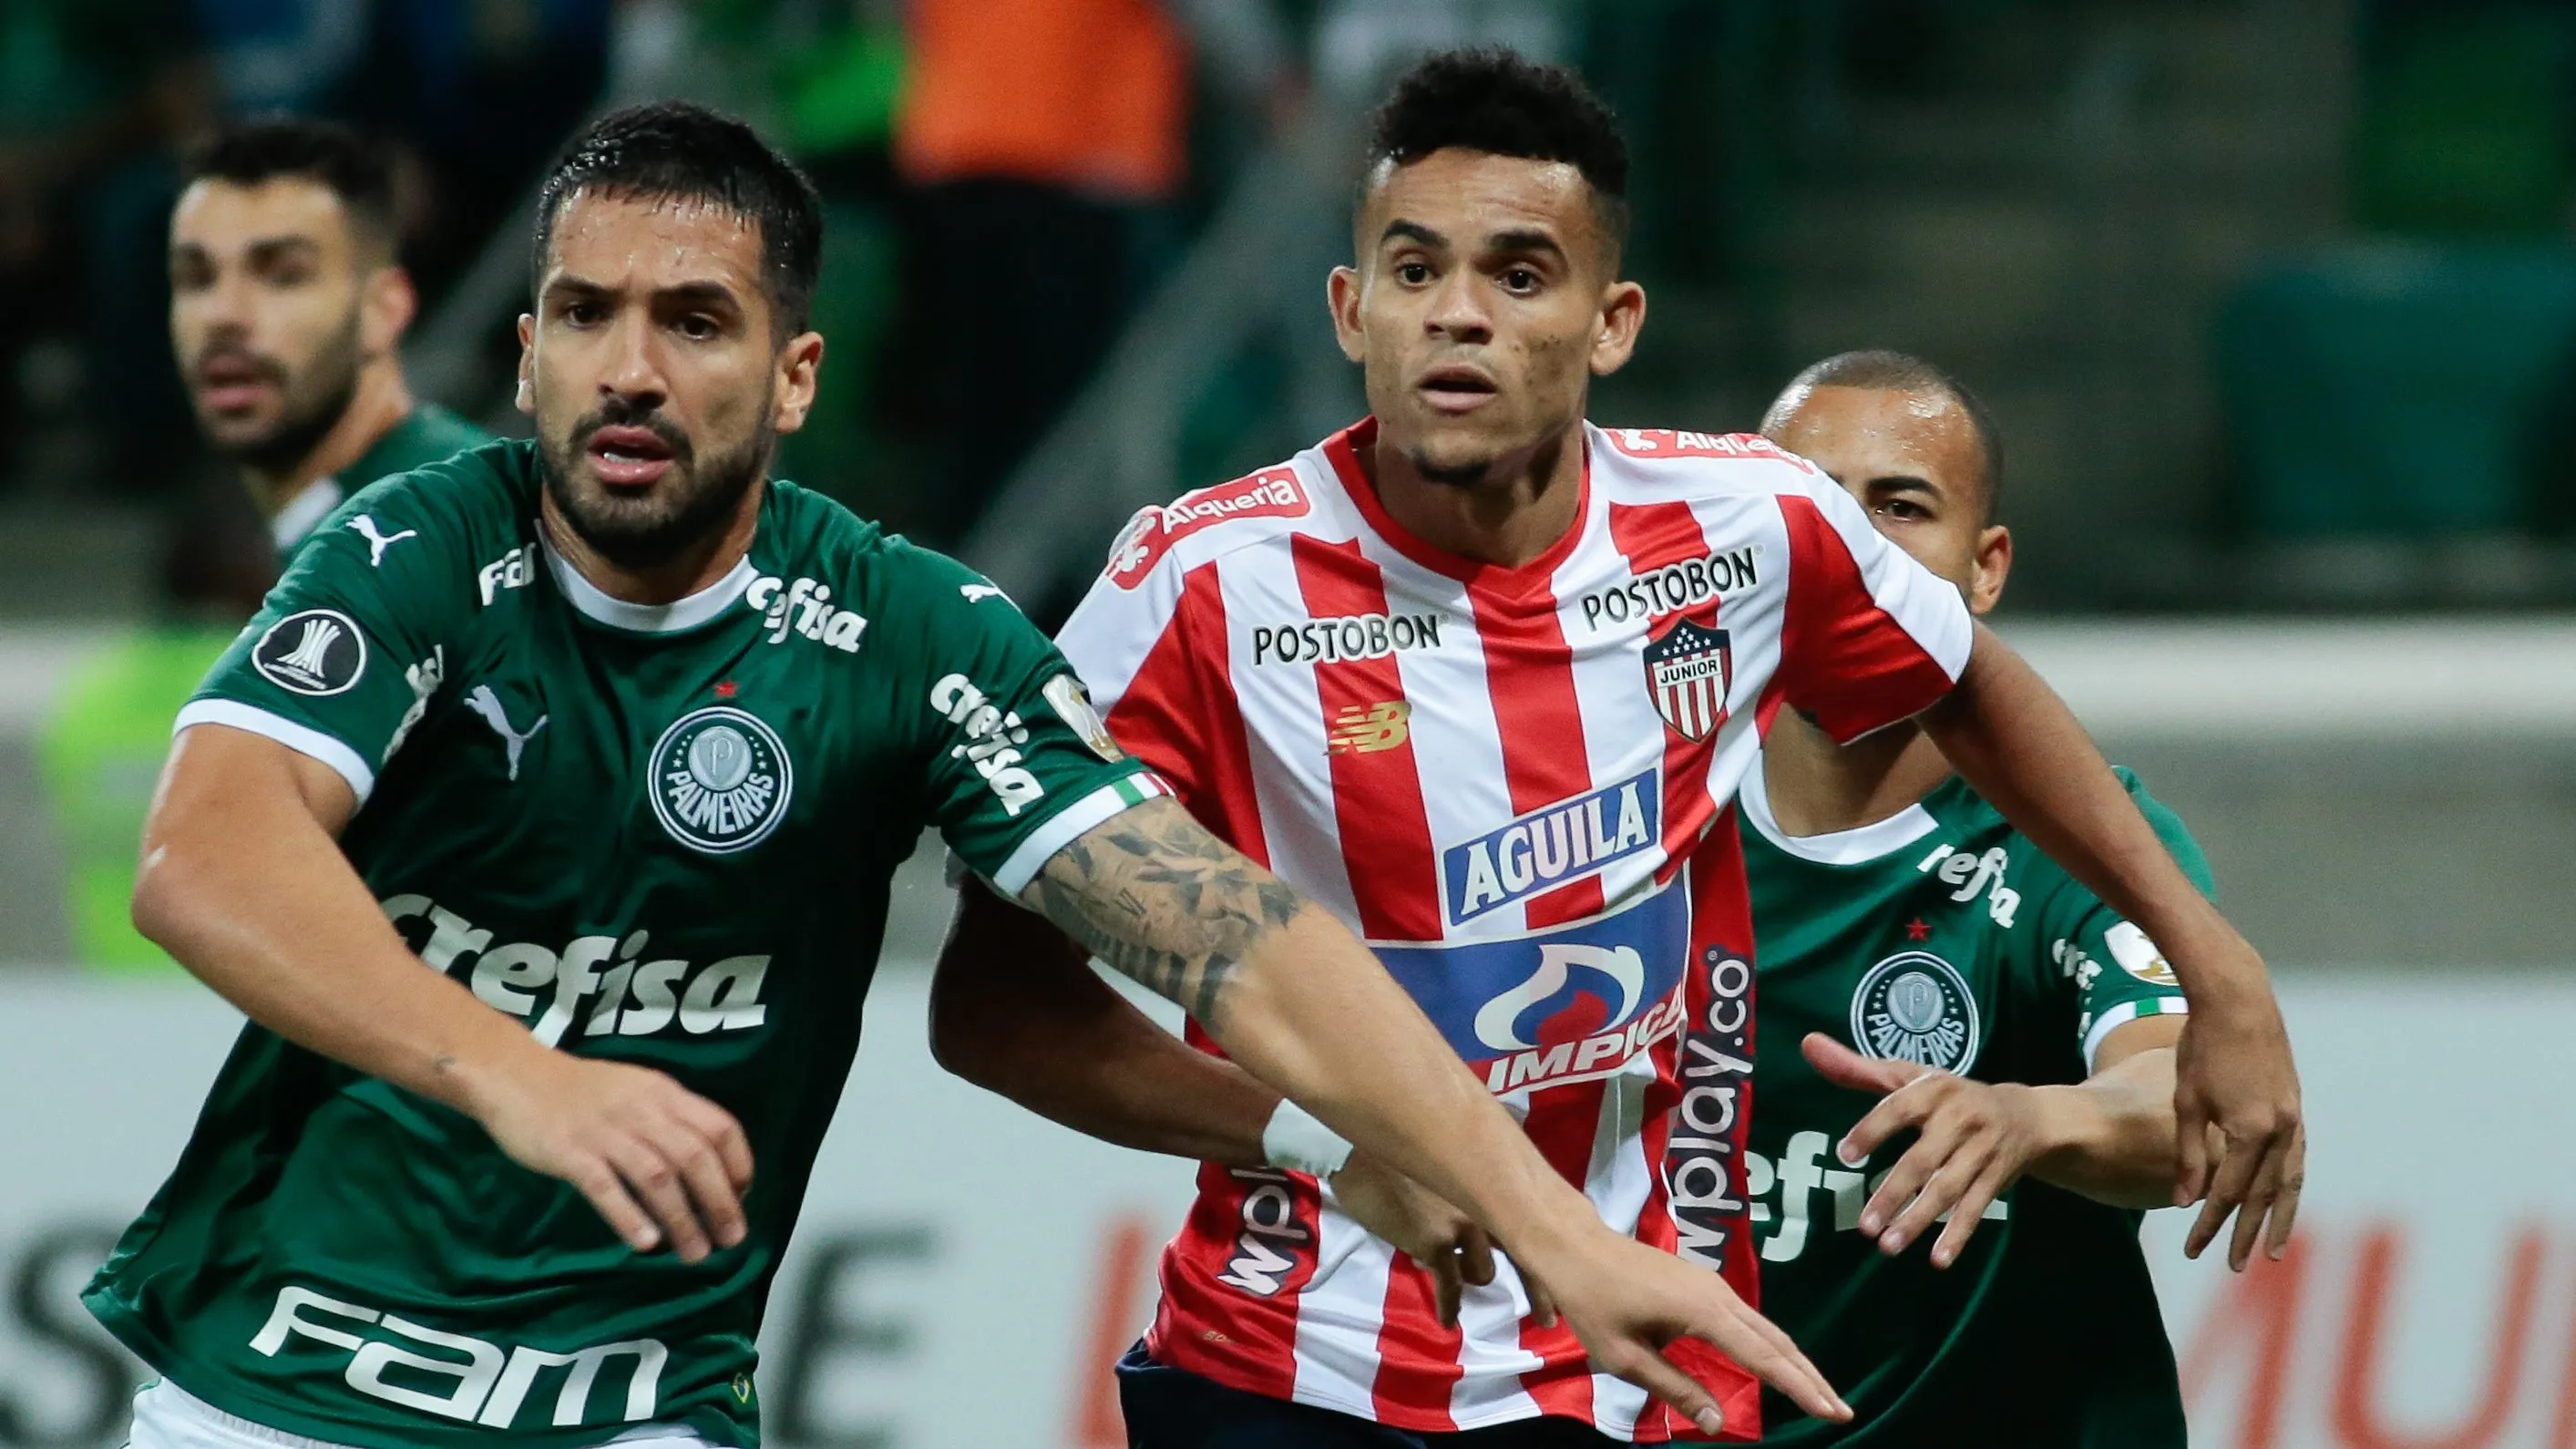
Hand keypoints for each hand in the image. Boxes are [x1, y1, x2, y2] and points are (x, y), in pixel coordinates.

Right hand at [470, 1049, 753, 1262]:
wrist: (517, 1075)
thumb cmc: (584, 1091)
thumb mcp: (638, 1090)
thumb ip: (671, 1120)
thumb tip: (711, 1169)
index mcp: (664, 1093)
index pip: (719, 1126)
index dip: (738, 1164)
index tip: (742, 1198)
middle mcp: (641, 1110)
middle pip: (694, 1156)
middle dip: (719, 1202)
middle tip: (731, 1240)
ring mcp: (605, 1131)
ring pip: (656, 1176)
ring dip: (681, 1219)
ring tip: (695, 1254)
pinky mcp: (569, 1152)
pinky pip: (605, 1186)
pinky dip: (629, 1216)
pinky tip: (646, 1243)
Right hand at [1329, 1151, 1558, 1330]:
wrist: (1360, 1153)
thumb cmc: (1400, 1149)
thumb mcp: (1447, 1164)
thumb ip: (1469, 1189)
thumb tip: (1470, 1221)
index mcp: (1495, 1181)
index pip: (1535, 1222)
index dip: (1550, 1254)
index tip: (1562, 1280)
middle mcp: (1489, 1203)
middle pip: (1527, 1257)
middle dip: (1540, 1292)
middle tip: (1549, 1320)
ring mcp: (1465, 1224)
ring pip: (1482, 1272)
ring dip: (1467, 1273)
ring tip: (1445, 1267)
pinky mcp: (1436, 1242)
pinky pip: (1450, 1286)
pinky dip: (1449, 1307)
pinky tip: (1449, 1323)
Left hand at [1517, 1224, 1849, 1435]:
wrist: (1575, 1245)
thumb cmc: (1593, 1301)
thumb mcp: (1625, 1357)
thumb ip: (1675, 1388)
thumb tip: (1719, 1422)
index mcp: (1703, 1312)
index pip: (1763, 1356)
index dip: (1799, 1387)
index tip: (1832, 1412)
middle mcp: (1718, 1294)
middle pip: (1777, 1340)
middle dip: (1810, 1377)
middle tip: (1841, 1410)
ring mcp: (1713, 1285)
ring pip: (1766, 1328)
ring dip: (1794, 1362)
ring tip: (1819, 1394)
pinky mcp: (1703, 1285)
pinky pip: (1749, 1320)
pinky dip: (1771, 1346)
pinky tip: (1777, 1366)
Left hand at [1807, 1034, 2053, 1266]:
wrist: (2027, 1116)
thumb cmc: (1951, 1097)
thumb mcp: (1911, 1077)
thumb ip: (1857, 1067)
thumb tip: (1808, 1044)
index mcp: (1934, 1090)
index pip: (1900, 1108)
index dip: (1873, 1129)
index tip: (1845, 1155)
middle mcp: (1960, 1119)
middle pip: (1924, 1159)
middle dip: (1895, 1192)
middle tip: (1865, 1224)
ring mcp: (1981, 1152)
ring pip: (1948, 1189)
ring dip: (1919, 1220)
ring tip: (1887, 1246)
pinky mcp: (1996, 1179)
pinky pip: (1976, 1209)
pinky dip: (1958, 1236)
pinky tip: (1938, 1260)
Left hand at [2172, 985, 2302, 1269]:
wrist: (2238, 1001)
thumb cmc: (2202, 1047)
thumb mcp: (2186, 1102)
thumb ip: (2189, 1155)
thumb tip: (2185, 1203)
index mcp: (2249, 1131)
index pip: (2227, 1192)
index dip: (2209, 1225)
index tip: (2193, 1248)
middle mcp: (2280, 1130)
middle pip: (2263, 1195)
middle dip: (2247, 1233)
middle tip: (2236, 1267)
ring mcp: (2292, 1119)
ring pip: (2288, 1182)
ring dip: (2279, 1217)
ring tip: (2271, 1250)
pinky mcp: (2294, 1107)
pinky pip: (2295, 1157)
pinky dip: (2288, 1184)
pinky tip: (2280, 1200)